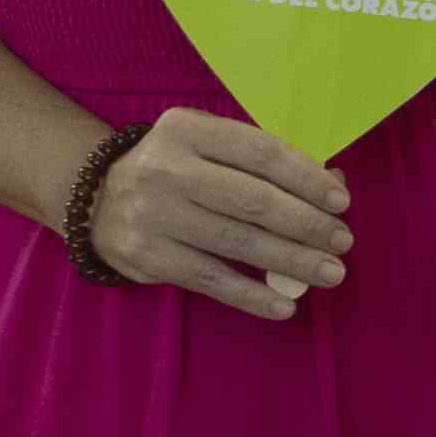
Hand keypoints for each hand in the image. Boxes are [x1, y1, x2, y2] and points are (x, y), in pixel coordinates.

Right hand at [85, 108, 350, 319]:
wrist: (94, 200)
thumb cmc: (174, 170)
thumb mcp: (206, 147)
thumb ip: (261, 162)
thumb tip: (331, 184)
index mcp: (187, 130)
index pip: (261, 153)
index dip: (307, 178)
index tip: (341, 201)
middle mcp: (166, 169)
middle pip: (253, 201)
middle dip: (307, 224)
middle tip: (341, 242)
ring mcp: (154, 215)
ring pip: (238, 243)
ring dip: (292, 262)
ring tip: (329, 273)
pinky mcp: (147, 257)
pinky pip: (211, 280)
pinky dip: (252, 296)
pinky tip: (285, 306)